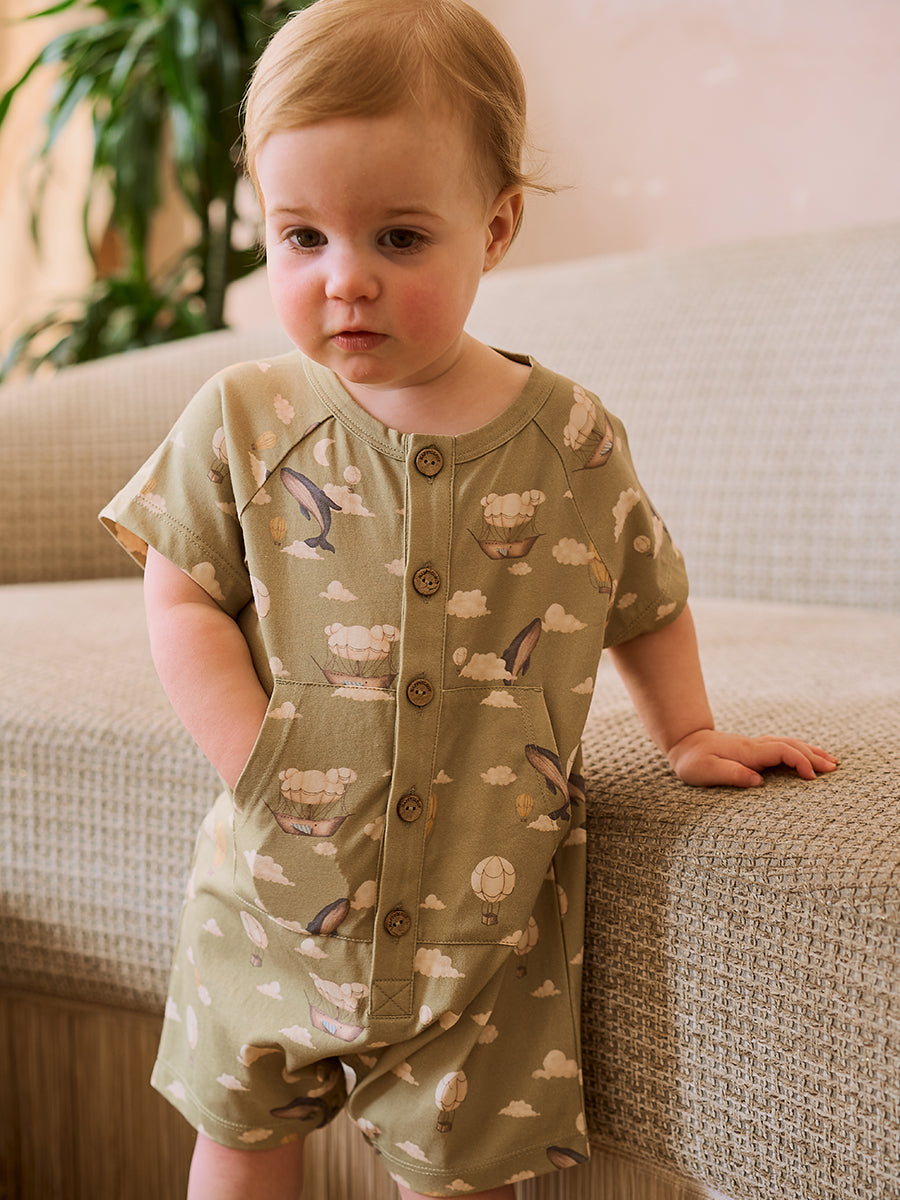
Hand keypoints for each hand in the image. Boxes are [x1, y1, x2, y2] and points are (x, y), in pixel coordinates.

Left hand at [667, 729, 838, 787]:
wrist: (684, 742)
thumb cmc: (693, 761)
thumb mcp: (706, 771)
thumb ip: (731, 774)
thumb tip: (758, 781)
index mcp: (747, 752)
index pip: (781, 751)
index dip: (799, 762)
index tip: (812, 778)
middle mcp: (755, 746)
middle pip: (791, 745)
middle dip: (814, 756)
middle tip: (834, 769)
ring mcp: (756, 746)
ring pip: (789, 744)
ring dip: (811, 751)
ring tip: (832, 762)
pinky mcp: (754, 749)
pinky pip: (783, 747)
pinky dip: (800, 750)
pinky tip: (809, 756)